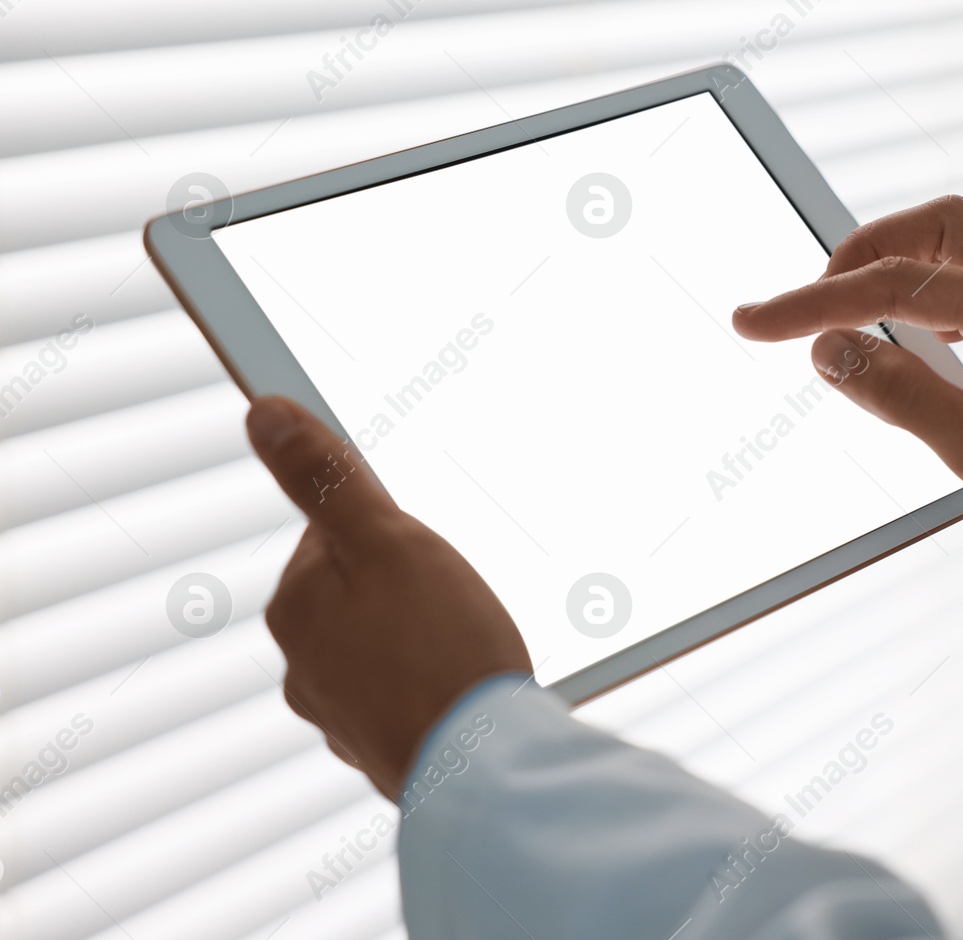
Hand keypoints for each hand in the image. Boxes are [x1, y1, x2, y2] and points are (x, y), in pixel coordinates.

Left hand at [246, 397, 531, 799]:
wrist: (481, 769)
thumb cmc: (441, 650)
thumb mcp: (388, 539)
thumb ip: (326, 477)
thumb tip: (263, 411)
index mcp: (296, 605)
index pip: (338, 534)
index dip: (394, 533)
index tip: (428, 555)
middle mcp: (302, 663)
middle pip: (362, 591)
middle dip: (410, 587)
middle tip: (457, 601)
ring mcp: (339, 712)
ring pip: (384, 645)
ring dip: (422, 639)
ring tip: (466, 647)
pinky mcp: (381, 746)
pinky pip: (405, 693)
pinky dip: (431, 684)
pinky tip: (463, 689)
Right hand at [732, 196, 962, 597]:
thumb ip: (900, 393)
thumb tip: (831, 350)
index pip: (898, 284)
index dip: (815, 302)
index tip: (754, 322)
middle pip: (939, 225)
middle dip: (865, 253)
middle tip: (814, 308)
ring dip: (909, 256)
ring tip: (862, 306)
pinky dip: (943, 282)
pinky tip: (923, 328)